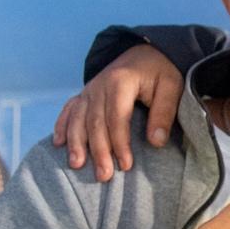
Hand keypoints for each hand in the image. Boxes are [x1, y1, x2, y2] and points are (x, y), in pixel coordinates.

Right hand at [53, 45, 182, 181]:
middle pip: (95, 122)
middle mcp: (100, 85)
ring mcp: (89, 89)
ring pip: (78, 118)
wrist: (146, 52)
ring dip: (76, 142)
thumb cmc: (160, 73)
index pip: (117, 117)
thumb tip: (156, 141)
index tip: (126, 165)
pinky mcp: (85, 94)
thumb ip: (164, 113)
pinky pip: (69, 110)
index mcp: (120, 82)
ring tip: (76, 164)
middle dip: (98, 150)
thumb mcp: (171, 88)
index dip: (120, 143)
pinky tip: (58, 143)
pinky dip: (62, 126)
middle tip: (103, 176)